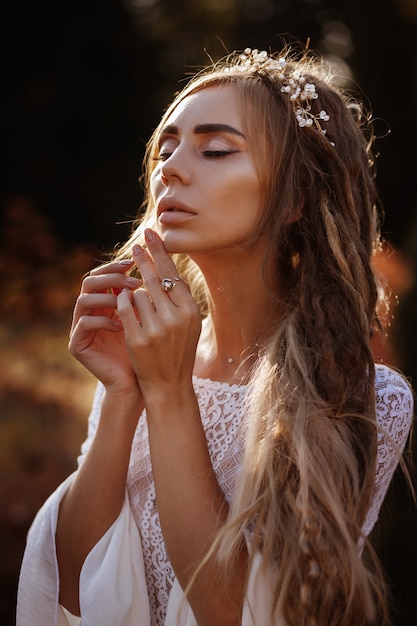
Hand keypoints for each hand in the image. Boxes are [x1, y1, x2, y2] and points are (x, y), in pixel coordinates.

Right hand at [69, 259, 142, 393]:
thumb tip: (154, 266)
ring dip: (108, 297)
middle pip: (88, 282)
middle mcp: (87, 312)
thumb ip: (142, 296)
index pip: (102, 276)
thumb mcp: (145, 318)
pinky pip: (85, 323)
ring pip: (84, 300)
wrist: (135, 383)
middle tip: (133, 281)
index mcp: (102, 304)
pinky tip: (123, 325)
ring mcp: (79, 328)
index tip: (134, 263)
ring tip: (130, 303)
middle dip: (111, 278)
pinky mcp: (76, 344)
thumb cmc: (145, 350)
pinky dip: (104, 320)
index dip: (115, 267)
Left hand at [116, 229, 201, 398]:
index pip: (172, 274)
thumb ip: (182, 298)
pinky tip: (123, 307)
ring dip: (134, 297)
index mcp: (190, 311)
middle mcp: (175, 317)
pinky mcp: (137, 339)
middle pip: (153, 279)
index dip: (160, 253)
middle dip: (143, 260)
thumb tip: (170, 269)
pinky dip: (122, 305)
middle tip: (135, 246)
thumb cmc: (178, 351)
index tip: (150, 236)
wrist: (168, 385)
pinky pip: (124, 309)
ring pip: (137, 294)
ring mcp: (155, 329)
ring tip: (141, 312)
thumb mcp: (190, 324)